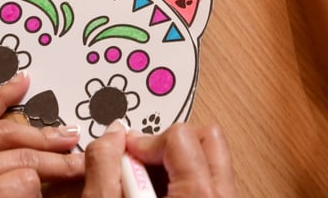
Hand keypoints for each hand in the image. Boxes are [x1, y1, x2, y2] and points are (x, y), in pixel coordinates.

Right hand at [82, 121, 236, 197]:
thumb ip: (105, 168)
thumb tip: (111, 135)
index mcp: (200, 195)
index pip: (180, 135)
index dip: (144, 141)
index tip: (124, 156)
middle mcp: (223, 196)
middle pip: (206, 137)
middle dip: (166, 143)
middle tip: (138, 165)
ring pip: (209, 156)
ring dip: (174, 161)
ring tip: (144, 186)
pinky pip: (209, 178)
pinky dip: (183, 178)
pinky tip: (157, 196)